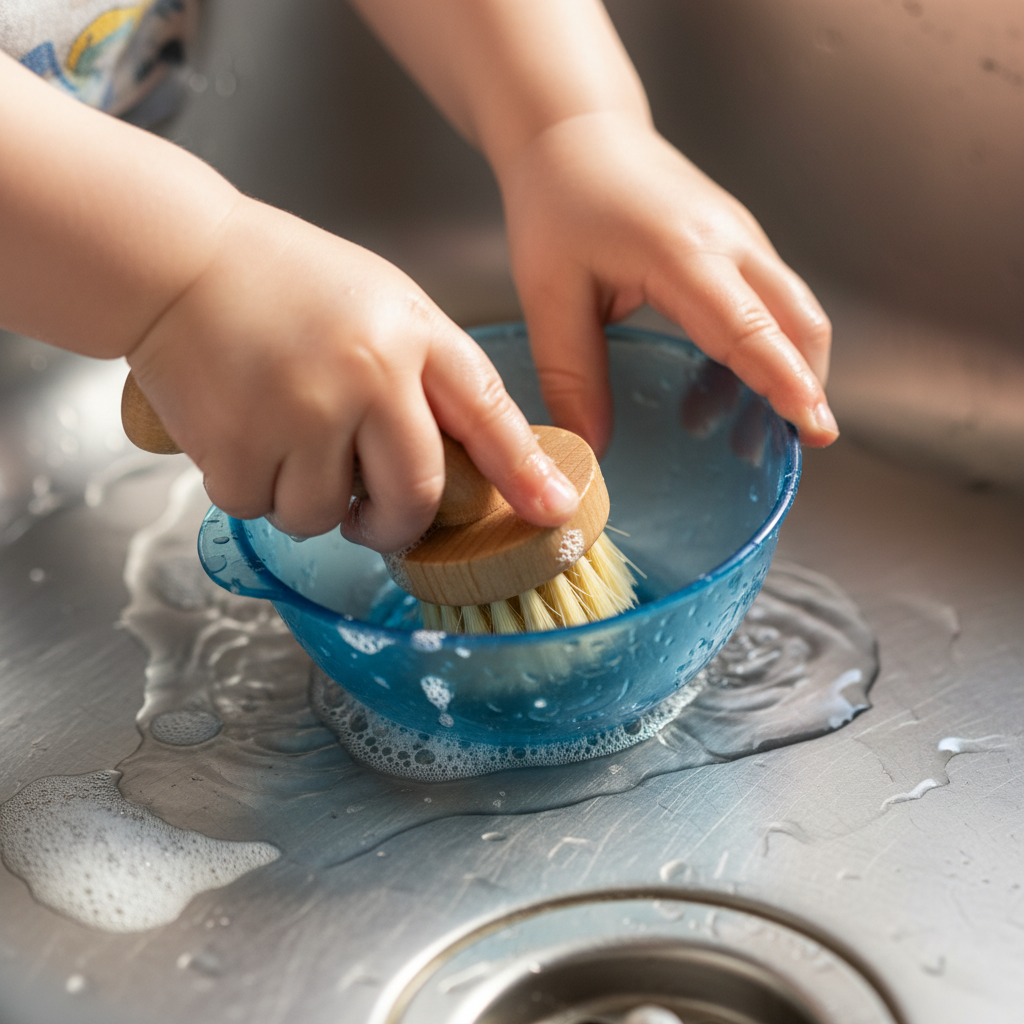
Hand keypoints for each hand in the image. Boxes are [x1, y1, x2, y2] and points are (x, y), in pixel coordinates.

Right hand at [127, 197, 578, 550]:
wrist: (177, 260)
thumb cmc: (284, 282)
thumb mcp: (381, 305)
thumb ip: (426, 374)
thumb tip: (464, 457)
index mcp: (411, 335)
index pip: (487, 413)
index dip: (524, 471)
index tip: (554, 512)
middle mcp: (369, 375)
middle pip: (416, 496)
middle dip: (397, 525)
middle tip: (375, 520)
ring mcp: (303, 413)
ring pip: (327, 516)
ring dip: (309, 501)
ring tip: (285, 444)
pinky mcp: (238, 445)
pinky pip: (260, 509)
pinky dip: (252, 489)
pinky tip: (243, 437)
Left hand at [499, 112, 837, 455]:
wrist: (576, 132)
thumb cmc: (559, 202)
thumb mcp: (549, 294)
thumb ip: (572, 375)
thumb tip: (590, 448)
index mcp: (683, 252)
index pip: (749, 325)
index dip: (783, 379)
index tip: (814, 424)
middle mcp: (729, 241)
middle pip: (799, 320)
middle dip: (806, 385)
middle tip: (796, 447)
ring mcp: (741, 239)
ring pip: (793, 313)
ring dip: (784, 373)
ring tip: (745, 437)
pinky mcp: (736, 246)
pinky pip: (770, 305)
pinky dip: (763, 352)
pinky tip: (720, 395)